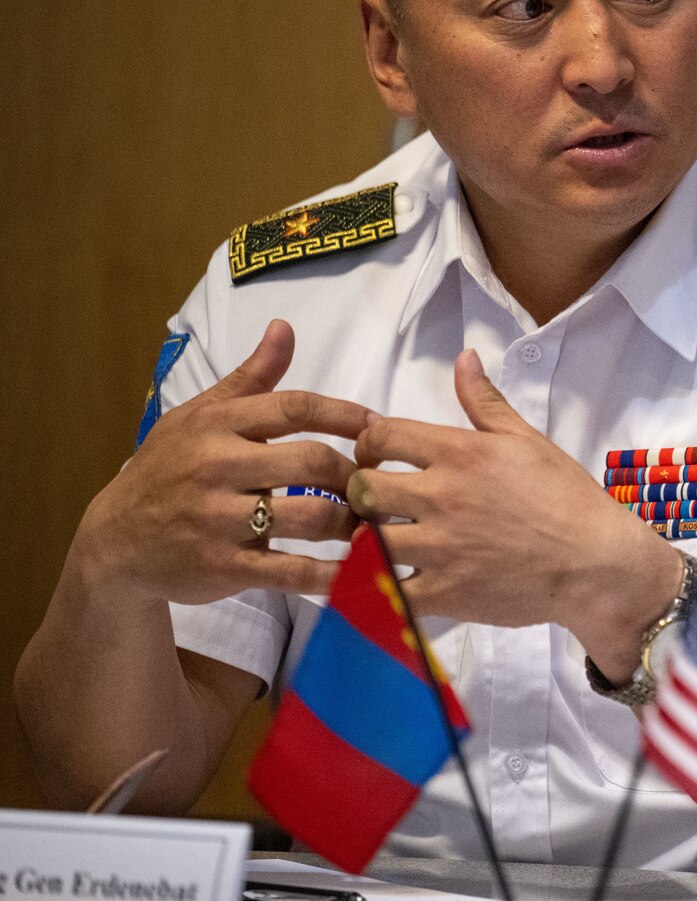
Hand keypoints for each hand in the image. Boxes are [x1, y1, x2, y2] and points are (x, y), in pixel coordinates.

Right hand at [75, 320, 368, 604]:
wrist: (114, 542)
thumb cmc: (168, 468)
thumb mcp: (200, 416)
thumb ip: (250, 377)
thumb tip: (284, 327)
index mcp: (217, 425)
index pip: (295, 408)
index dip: (345, 414)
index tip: (378, 427)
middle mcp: (217, 467)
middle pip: (312, 461)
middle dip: (354, 474)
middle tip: (376, 484)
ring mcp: (219, 520)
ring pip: (309, 515)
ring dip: (352, 521)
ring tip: (373, 523)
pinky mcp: (222, 566)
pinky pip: (289, 570)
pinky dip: (331, 573)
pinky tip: (358, 569)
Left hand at [348, 350, 676, 671]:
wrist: (597, 564)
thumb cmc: (566, 498)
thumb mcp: (529, 440)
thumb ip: (486, 401)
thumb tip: (464, 357)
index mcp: (461, 453)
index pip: (382, 435)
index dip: (369, 443)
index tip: (377, 456)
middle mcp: (442, 496)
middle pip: (362, 488)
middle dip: (360, 491)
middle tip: (373, 500)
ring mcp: (439, 548)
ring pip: (364, 540)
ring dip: (363, 538)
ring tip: (376, 539)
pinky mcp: (443, 593)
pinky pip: (385, 594)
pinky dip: (372, 590)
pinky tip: (378, 583)